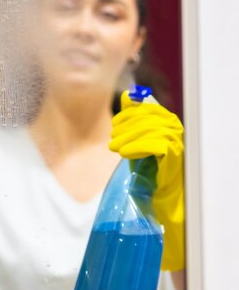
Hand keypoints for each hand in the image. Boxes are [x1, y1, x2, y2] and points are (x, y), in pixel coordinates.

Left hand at [109, 91, 184, 270]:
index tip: (114, 124)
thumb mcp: (134, 138)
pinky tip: (124, 153)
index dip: (128, 113)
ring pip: (150, 129)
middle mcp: (174, 127)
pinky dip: (137, 146)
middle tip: (112, 139)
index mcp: (165, 119)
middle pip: (146, 117)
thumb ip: (131, 118)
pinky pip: (156, 144)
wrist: (158, 194)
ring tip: (115, 148)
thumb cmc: (147, 165)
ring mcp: (176, 140)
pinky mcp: (175, 155)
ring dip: (128, 137)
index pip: (146, 107)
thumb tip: (126, 95)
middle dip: (125, 126)